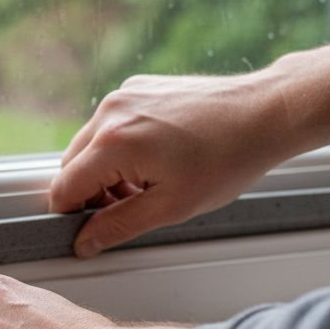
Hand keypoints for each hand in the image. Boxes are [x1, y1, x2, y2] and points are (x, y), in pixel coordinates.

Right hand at [51, 11, 329, 257]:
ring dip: (106, 171)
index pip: (63, 189)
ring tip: (148, 185)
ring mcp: (123, 95)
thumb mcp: (171, 207)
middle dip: (91, 193)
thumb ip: (118, 226)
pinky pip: (110, 125)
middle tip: (129, 209)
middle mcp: (110, 112)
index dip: (73, 217)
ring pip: (89, 145)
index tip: (91, 230)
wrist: (266, 113)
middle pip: (71, 166)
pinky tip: (157, 158)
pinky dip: (121, 147)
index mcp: (113, 142)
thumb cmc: (230, 157)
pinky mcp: (137, 87)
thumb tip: (84, 241)